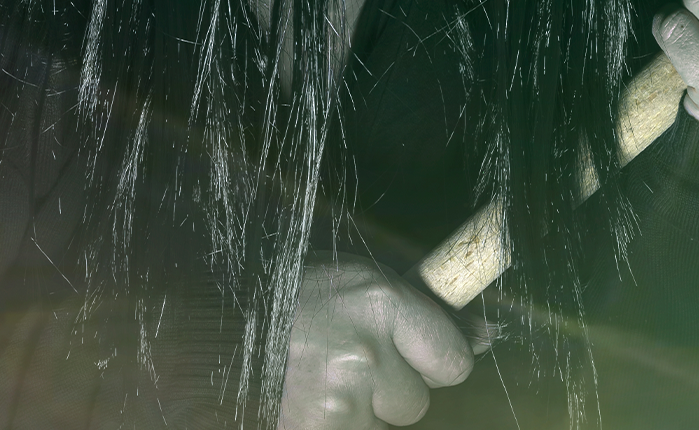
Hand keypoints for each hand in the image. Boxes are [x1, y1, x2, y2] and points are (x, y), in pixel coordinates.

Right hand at [278, 255, 476, 428]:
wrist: (212, 323)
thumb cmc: (292, 297)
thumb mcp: (360, 283)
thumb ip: (422, 310)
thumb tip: (485, 335)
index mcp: (381, 302)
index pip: (453, 359)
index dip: (435, 361)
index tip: (412, 355)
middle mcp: (366, 352)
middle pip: (418, 402)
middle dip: (391, 390)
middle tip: (349, 364)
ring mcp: (339, 397)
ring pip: (384, 425)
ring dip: (362, 411)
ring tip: (321, 378)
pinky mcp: (317, 428)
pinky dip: (337, 424)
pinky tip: (310, 400)